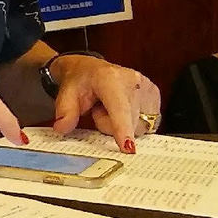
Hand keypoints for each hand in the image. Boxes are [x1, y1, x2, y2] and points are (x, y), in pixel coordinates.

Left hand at [47, 56, 161, 151]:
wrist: (90, 69)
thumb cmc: (80, 80)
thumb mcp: (66, 94)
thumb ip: (65, 112)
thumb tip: (62, 128)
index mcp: (110, 78)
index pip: (119, 108)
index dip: (123, 129)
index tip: (128, 148)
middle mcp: (134, 81)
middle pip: (129, 124)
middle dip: (111, 126)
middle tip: (98, 111)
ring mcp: (148, 88)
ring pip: (140, 127)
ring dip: (123, 125)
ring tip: (110, 109)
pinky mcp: (155, 96)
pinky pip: (147, 124)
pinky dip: (134, 122)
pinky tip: (123, 110)